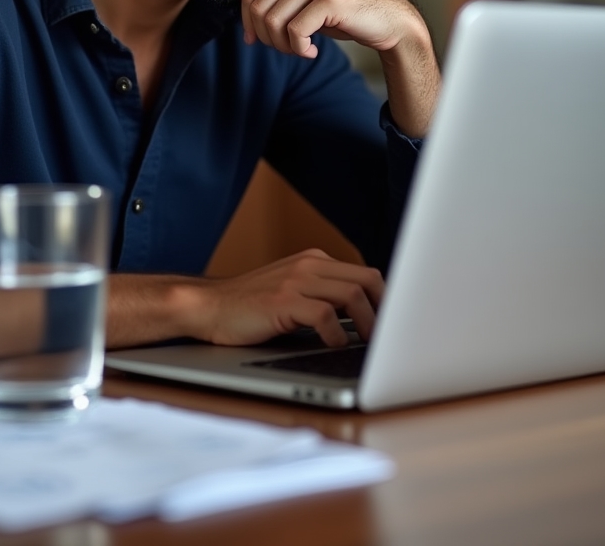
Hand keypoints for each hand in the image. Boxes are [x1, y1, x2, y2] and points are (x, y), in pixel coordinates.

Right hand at [192, 249, 384, 347]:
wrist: (209, 307)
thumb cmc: (252, 308)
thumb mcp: (293, 292)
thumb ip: (323, 295)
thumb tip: (366, 320)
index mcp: (315, 261)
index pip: (366, 274)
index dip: (386, 301)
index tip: (395, 325)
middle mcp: (309, 264)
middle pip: (367, 280)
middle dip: (383, 310)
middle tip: (385, 338)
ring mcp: (295, 280)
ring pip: (351, 295)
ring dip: (365, 324)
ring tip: (365, 344)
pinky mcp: (282, 300)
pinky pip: (324, 314)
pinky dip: (336, 333)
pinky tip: (333, 344)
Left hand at [240, 0, 421, 58]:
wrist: (392, 18)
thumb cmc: (347, 13)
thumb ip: (281, 1)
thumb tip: (246, 26)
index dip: (248, 23)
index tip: (258, 41)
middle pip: (257, 7)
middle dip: (266, 37)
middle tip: (287, 49)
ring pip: (273, 20)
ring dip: (283, 45)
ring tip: (300, 50)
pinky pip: (295, 31)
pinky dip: (299, 49)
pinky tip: (312, 51)